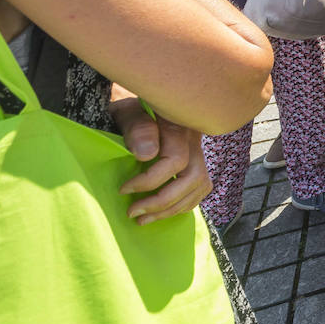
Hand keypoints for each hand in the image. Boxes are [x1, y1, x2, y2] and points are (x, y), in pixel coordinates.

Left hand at [110, 95, 211, 224]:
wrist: (140, 104)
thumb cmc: (129, 110)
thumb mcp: (126, 112)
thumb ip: (137, 128)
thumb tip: (147, 154)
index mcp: (179, 125)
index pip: (176, 160)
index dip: (150, 180)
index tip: (123, 190)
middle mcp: (194, 140)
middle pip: (194, 177)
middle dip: (163, 201)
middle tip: (133, 212)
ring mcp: (197, 151)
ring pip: (200, 186)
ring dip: (172, 208)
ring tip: (143, 219)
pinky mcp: (196, 161)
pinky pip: (201, 188)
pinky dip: (183, 204)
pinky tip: (162, 210)